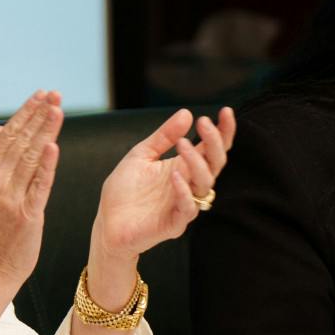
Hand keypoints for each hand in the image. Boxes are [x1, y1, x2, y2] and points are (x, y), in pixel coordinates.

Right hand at [0, 91, 62, 290]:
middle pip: (20, 141)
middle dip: (38, 114)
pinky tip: (53, 147)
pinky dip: (46, 166)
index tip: (42, 95)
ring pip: (30, 157)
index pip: (9, 135)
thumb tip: (0, 129)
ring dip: (45, 131)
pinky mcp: (26, 214)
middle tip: (55, 94)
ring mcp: (10, 197)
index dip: (26, 113)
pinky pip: (39, 185)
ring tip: (57, 110)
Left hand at [89, 107, 235, 257]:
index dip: (223, 132)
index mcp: (184, 168)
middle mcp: (189, 185)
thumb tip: (187, 112)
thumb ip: (163, 136)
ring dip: (197, 162)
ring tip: (183, 144)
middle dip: (214, 142)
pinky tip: (175, 175)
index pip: (211, 149)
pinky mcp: (174, 224)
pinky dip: (183, 191)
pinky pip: (187, 208)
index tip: (226, 110)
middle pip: (215, 164)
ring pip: (205, 184)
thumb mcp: (141, 155)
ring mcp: (183, 205)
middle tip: (204, 124)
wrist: (108, 223)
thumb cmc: (125, 191)